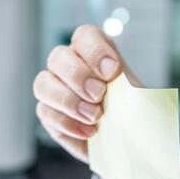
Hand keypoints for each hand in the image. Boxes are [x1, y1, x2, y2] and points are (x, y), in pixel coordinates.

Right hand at [33, 24, 120, 161]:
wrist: (129, 142)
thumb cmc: (132, 113)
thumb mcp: (137, 97)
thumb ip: (129, 88)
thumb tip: (121, 87)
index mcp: (94, 53)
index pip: (84, 36)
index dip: (95, 50)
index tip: (113, 71)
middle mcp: (70, 65)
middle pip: (58, 57)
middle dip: (78, 76)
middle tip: (99, 94)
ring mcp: (54, 89)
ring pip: (42, 84)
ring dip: (68, 100)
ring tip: (94, 117)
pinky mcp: (48, 114)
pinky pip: (45, 112)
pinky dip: (67, 123)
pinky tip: (88, 132)